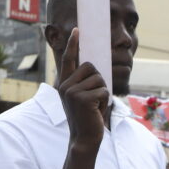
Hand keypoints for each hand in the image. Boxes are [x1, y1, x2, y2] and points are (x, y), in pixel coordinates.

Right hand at [57, 28, 109, 147]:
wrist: (84, 139)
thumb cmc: (86, 117)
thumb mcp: (81, 97)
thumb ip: (82, 82)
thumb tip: (92, 66)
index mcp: (64, 83)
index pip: (68, 59)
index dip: (73, 44)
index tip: (77, 30)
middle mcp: (65, 85)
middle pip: (91, 67)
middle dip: (99, 82)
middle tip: (94, 99)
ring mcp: (72, 91)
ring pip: (99, 79)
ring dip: (103, 93)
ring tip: (95, 107)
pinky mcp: (82, 98)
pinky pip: (103, 90)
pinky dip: (105, 101)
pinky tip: (96, 112)